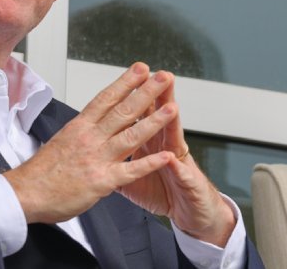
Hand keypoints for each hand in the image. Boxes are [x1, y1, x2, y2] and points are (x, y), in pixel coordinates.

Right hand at [3, 62, 178, 223]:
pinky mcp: (102, 181)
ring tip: (172, 108)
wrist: (25, 193)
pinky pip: (131, 171)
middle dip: (146, 92)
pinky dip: (150, 163)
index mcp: (79, 127)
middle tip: (163, 77)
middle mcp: (90, 138)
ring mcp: (97, 158)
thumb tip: (95, 122)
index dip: (126, 82)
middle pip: (123, 111)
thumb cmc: (41, 171)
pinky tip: (166, 156)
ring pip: (131, 136)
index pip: (106, 98)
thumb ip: (82, 132)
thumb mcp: (62, 141)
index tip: (141, 69)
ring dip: (154, 121)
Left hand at [119, 77, 235, 246]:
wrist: (191, 211)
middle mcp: (165, 145)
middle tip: (157, 76)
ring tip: (170, 107)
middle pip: (160, 115)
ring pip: (174, 138)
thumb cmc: (162, 190)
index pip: (142, 111)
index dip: (136, 94)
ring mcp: (178, 161)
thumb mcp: (133, 174)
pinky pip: (179, 175)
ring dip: (171, 123)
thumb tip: (95, 145)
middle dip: (157, 96)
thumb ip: (116, 157)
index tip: (131, 74)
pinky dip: (176, 167)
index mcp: (150, 141)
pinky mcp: (187, 182)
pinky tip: (172, 158)